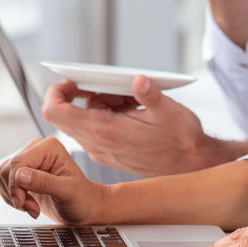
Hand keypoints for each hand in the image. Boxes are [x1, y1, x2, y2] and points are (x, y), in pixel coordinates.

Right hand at [0, 137, 108, 223]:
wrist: (85, 209)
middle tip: (33, 208)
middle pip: (7, 169)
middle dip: (16, 193)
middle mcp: (36, 150)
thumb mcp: (68, 192)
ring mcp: (28, 161)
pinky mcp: (22, 174)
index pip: (18, 162)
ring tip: (33, 207)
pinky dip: (11, 198)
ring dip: (13, 197)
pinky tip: (28, 204)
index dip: (15, 185)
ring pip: (1, 176)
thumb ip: (44, 183)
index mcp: (49, 147)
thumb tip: (20, 175)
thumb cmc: (82, 199)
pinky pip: (2, 183)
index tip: (22, 203)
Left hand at [42, 75, 228, 176]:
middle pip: (63, 117)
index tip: (72, 81)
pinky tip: (127, 111)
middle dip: (77, 95)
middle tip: (103, 86)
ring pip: (79, 122)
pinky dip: (102, 115)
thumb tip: (138, 79)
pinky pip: (91, 129)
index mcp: (106, 132)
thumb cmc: (181, 140)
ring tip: (125, 100)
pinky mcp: (108, 152)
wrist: (191, 167)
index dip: (56, 92)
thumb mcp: (169, 112)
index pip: (57, 113)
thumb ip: (150, 94)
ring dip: (95, 105)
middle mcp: (98, 144)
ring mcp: (101, 150)